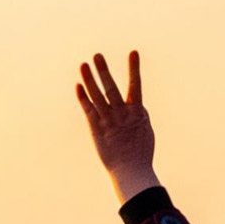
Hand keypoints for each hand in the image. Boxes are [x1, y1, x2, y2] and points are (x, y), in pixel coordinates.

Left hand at [77, 51, 159, 202]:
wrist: (131, 171)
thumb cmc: (140, 153)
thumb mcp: (146, 131)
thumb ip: (141, 115)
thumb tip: (138, 106)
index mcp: (137, 112)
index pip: (136, 85)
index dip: (134, 68)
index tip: (133, 52)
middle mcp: (121, 114)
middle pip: (111, 88)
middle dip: (104, 71)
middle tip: (97, 55)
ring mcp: (108, 121)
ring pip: (97, 96)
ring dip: (90, 79)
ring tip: (84, 64)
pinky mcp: (97, 129)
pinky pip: (88, 109)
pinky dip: (83, 97)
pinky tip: (78, 85)